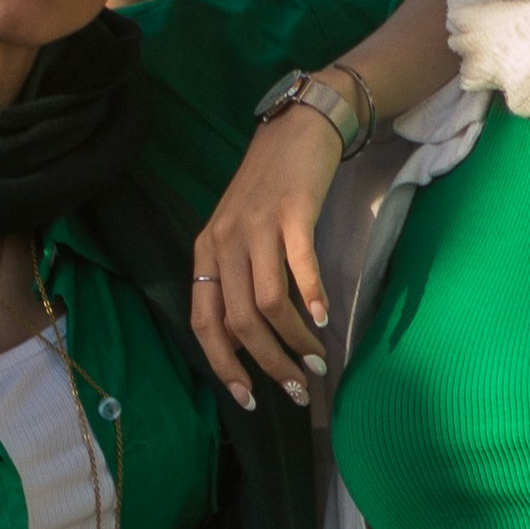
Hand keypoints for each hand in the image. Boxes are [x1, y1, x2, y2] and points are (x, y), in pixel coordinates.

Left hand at [188, 107, 342, 413]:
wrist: (298, 130)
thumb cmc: (270, 189)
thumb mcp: (240, 235)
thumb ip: (238, 281)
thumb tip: (249, 340)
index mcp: (206, 254)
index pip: (204, 324)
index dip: (224, 367)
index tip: (249, 398)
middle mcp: (224, 243)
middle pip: (239, 322)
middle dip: (269, 365)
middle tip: (298, 390)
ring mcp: (257, 227)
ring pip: (268, 303)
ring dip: (294, 341)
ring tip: (317, 362)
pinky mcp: (291, 213)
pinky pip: (299, 267)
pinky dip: (312, 298)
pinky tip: (325, 321)